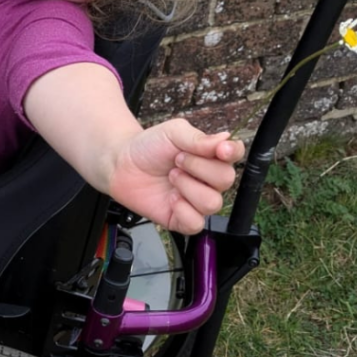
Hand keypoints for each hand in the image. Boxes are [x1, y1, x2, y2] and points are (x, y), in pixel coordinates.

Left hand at [110, 120, 243, 234]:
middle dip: (199, 168)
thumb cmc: (148, 147)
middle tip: (177, 160)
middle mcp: (208, 179)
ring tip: (171, 176)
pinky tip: (171, 198)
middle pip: (226, 179)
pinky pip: (196, 223)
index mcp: (210, 156)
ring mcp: (196, 200)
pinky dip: (184, 210)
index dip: (232, 153)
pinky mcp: (181, 219)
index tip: (220, 150)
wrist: (121, 164)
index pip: (235, 155)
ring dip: (189, 187)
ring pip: (213, 203)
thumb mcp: (172, 132)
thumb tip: (226, 139)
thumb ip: (198, 138)